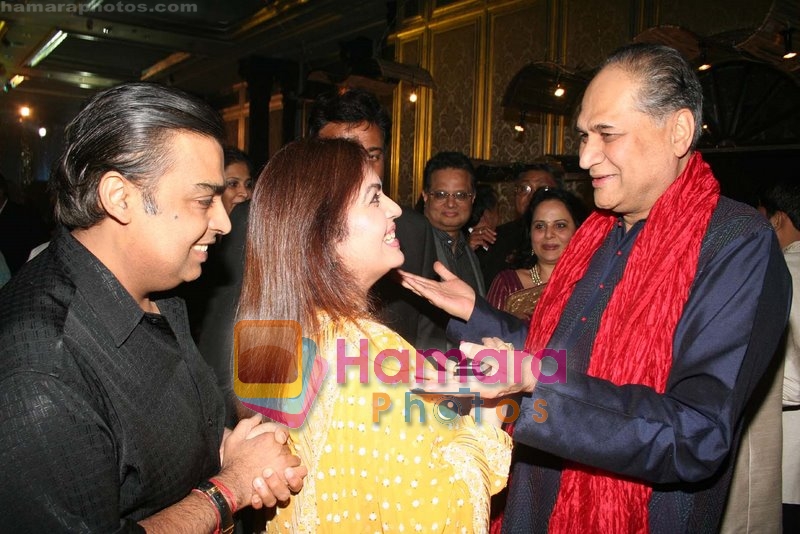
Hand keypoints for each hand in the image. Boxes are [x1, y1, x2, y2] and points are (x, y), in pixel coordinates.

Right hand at [215, 415, 306, 508]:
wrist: (232, 485)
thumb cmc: (232, 463)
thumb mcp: (233, 440)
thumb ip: (246, 424)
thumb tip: (258, 416)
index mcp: (269, 438)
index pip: (283, 435)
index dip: (279, 440)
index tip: (274, 446)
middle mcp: (279, 449)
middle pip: (288, 449)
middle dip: (283, 454)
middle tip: (274, 461)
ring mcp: (284, 464)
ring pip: (295, 462)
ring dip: (290, 465)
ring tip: (282, 471)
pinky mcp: (286, 479)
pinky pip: (299, 474)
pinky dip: (295, 477)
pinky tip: (287, 478)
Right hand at [398, 261, 475, 320]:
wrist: (472, 305)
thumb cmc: (463, 295)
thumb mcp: (452, 279)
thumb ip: (443, 271)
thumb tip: (435, 263)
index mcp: (433, 287)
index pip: (418, 280)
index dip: (408, 276)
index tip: (398, 271)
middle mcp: (431, 292)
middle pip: (414, 284)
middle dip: (403, 279)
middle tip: (390, 273)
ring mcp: (433, 296)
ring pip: (417, 287)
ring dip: (407, 282)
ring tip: (397, 277)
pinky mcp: (438, 300)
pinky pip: (426, 292)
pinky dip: (418, 287)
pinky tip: (410, 282)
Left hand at [413, 338, 536, 398]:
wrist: (533, 375)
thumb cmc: (520, 366)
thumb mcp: (503, 356)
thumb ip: (482, 351)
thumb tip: (462, 346)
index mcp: (484, 388)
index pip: (457, 387)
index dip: (439, 386)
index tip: (423, 386)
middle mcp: (479, 390)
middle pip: (450, 388)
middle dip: (432, 385)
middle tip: (412, 384)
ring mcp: (479, 388)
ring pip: (455, 384)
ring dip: (439, 381)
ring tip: (419, 380)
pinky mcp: (480, 384)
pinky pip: (462, 381)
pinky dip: (450, 380)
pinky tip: (439, 374)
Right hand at [468, 226, 495, 250]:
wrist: (467, 249)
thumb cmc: (473, 244)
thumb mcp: (479, 239)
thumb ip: (484, 236)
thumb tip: (492, 235)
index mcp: (475, 230)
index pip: (484, 228)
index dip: (490, 230)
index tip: (495, 234)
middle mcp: (473, 232)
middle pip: (484, 231)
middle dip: (490, 235)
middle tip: (494, 239)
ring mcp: (472, 237)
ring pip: (483, 236)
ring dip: (489, 239)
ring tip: (492, 242)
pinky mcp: (472, 241)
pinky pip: (481, 241)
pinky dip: (485, 244)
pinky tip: (487, 246)